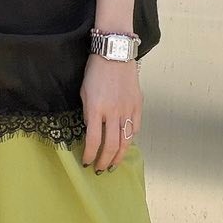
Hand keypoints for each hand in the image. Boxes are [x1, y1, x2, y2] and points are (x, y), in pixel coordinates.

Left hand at [80, 53, 140, 172]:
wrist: (115, 53)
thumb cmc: (95, 71)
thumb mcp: (84, 92)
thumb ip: (88, 113)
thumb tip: (91, 129)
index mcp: (96, 108)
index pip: (93, 140)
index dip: (90, 155)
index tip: (86, 162)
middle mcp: (113, 112)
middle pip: (111, 145)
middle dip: (105, 161)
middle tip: (100, 169)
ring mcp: (127, 109)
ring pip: (126, 140)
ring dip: (119, 156)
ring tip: (114, 164)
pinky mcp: (138, 105)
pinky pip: (135, 127)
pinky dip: (130, 139)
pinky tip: (125, 145)